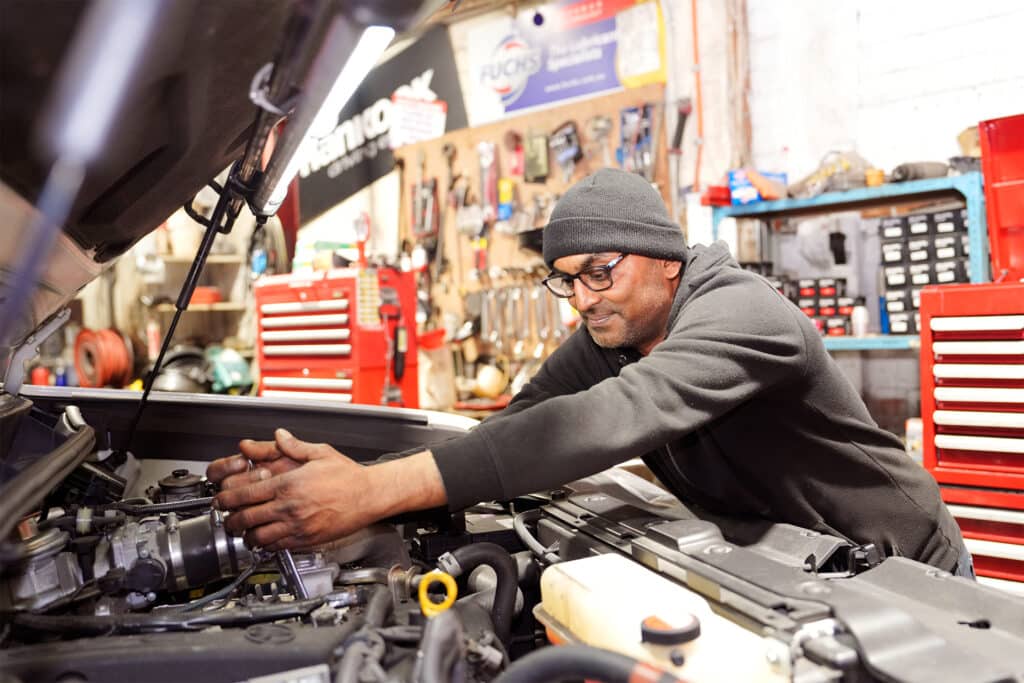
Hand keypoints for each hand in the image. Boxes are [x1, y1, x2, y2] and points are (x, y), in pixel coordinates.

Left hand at [213, 430, 379, 550]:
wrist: (369, 496)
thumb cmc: (348, 477)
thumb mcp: (320, 453)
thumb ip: (294, 446)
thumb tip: (279, 436)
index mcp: (289, 485)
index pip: (246, 494)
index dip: (227, 499)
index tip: (221, 499)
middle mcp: (290, 508)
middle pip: (246, 518)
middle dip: (230, 520)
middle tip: (226, 518)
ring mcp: (298, 526)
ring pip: (258, 538)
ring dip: (246, 535)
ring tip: (243, 531)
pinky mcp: (307, 540)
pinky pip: (277, 547)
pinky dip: (266, 546)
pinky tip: (265, 539)